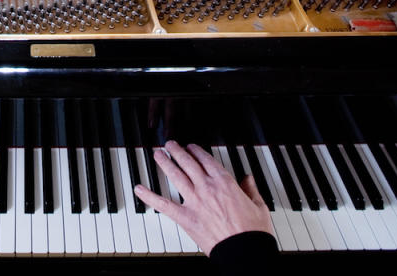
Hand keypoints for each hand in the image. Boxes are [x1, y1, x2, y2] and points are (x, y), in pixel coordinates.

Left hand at [134, 141, 273, 255]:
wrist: (244, 250)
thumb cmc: (252, 231)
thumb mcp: (258, 205)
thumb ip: (251, 189)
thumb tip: (249, 179)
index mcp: (225, 182)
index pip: (206, 160)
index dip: (196, 151)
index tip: (191, 147)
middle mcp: (207, 188)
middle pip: (188, 163)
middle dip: (177, 151)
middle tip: (170, 145)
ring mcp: (194, 201)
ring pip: (175, 176)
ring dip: (165, 163)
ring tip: (157, 154)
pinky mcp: (185, 217)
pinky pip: (163, 204)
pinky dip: (149, 196)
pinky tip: (139, 189)